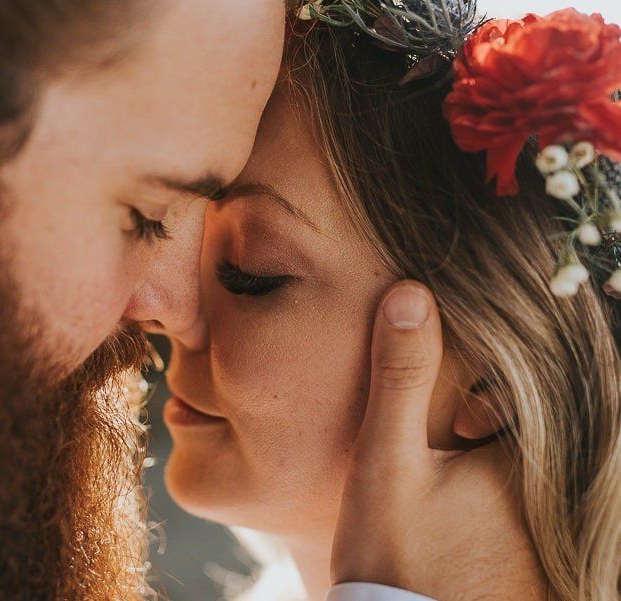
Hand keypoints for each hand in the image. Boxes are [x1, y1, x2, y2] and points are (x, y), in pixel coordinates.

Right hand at [330, 281, 544, 599]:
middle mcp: (556, 502)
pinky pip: (532, 506)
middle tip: (457, 440)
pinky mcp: (540, 566)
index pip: (549, 390)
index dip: (500, 388)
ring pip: (537, 467)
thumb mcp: (387, 461)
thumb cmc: (391, 555)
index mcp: (530, 465)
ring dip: (496, 455)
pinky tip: (459, 515)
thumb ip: (402, 379)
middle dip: (500, 419)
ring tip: (451, 482)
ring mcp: (551, 539)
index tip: (464, 411)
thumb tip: (413, 293)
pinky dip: (499, 492)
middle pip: (548, 427)